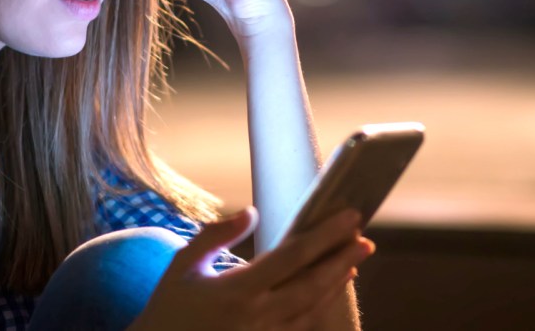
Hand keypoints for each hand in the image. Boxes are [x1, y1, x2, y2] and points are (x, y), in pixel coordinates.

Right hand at [128, 207, 373, 330]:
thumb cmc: (168, 308)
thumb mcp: (182, 265)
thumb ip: (216, 235)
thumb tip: (251, 213)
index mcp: (236, 291)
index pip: (291, 257)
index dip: (324, 235)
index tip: (348, 217)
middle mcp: (255, 317)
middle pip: (312, 285)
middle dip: (342, 259)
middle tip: (366, 239)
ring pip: (312, 310)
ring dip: (336, 283)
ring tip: (354, 260)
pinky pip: (300, 328)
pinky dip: (320, 308)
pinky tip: (330, 290)